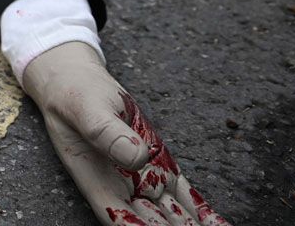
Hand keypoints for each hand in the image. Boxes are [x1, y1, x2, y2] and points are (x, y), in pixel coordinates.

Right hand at [22, 42, 228, 225]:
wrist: (80, 83)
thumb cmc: (74, 96)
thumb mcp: (86, 108)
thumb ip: (107, 133)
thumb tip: (136, 157)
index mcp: (97, 180)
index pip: (120, 218)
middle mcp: (122, 188)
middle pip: (152, 223)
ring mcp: (145, 180)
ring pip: (174, 216)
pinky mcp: (162, 168)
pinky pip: (186, 197)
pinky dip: (204, 213)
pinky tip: (221, 225)